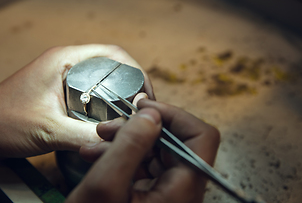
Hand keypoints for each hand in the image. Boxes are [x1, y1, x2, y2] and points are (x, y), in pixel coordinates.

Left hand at [0, 44, 153, 158]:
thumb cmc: (3, 123)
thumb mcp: (49, 131)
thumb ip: (85, 135)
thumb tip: (119, 140)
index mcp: (64, 60)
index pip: (112, 54)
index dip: (136, 70)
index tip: (146, 94)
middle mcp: (65, 62)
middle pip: (110, 64)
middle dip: (130, 83)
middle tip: (142, 108)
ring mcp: (61, 74)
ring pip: (100, 78)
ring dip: (117, 93)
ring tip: (129, 114)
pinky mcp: (57, 89)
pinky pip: (89, 90)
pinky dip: (103, 101)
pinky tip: (107, 118)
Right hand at [68, 99, 219, 202]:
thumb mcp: (104, 187)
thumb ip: (130, 146)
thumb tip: (151, 115)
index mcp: (181, 192)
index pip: (202, 138)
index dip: (175, 116)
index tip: (144, 108)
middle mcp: (182, 193)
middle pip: (177, 142)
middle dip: (142, 127)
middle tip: (111, 124)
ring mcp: (168, 196)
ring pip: (158, 152)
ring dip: (128, 140)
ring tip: (99, 140)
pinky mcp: (153, 197)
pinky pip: (146, 166)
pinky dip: (124, 155)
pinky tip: (99, 154)